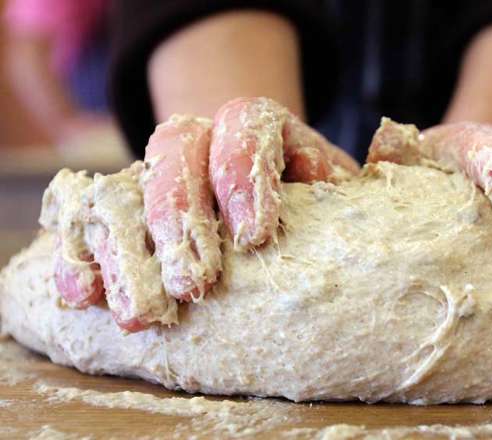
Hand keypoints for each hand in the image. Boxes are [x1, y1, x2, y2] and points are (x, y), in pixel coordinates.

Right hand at [40, 97, 358, 331]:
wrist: (268, 221)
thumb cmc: (321, 209)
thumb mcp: (350, 191)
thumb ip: (373, 169)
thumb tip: (393, 144)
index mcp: (263, 129)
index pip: (248, 122)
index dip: (245, 172)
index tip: (256, 236)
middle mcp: (204, 141)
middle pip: (178, 148)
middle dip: (180, 216)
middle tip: (194, 283)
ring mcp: (159, 173)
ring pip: (125, 185)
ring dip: (126, 249)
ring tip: (141, 313)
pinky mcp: (124, 209)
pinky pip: (86, 217)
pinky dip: (81, 254)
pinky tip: (82, 293)